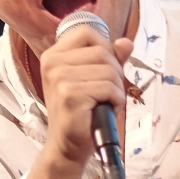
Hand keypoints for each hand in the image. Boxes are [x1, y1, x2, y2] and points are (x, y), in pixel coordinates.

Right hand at [37, 23, 132, 170]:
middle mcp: (52, 63)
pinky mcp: (70, 94)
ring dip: (116, 89)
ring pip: (109, 69)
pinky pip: (109, 87)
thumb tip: (126, 43)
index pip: (87, 32)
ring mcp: (59, 78)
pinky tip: (105, 110)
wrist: (68, 146)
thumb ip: (110, 58)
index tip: (103, 69)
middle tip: (106, 93)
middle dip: (115, 72)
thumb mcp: (93, 79)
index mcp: (53, 55)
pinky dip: (116, 100)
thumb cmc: (81, 112)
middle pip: (102, 51)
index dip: (105, 48)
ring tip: (105, 103)